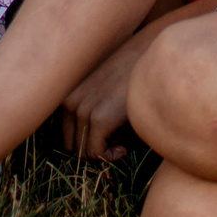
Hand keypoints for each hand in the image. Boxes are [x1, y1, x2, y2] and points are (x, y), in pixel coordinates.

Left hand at [60, 27, 157, 160]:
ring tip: (121, 142)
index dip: (86, 144)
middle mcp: (69, 101)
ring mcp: (83, 109)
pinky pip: (96, 153)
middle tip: (115, 144)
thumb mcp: (103, 94)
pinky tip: (124, 148)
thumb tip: (89, 152)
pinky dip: (110, 156)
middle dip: (93, 150)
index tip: (106, 141)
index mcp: (67, 95)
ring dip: (102, 152)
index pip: (66, 135)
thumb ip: (91, 117)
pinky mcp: (99, 118)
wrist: (150, 60)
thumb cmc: (130, 78)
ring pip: (82, 152)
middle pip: (71, 146)